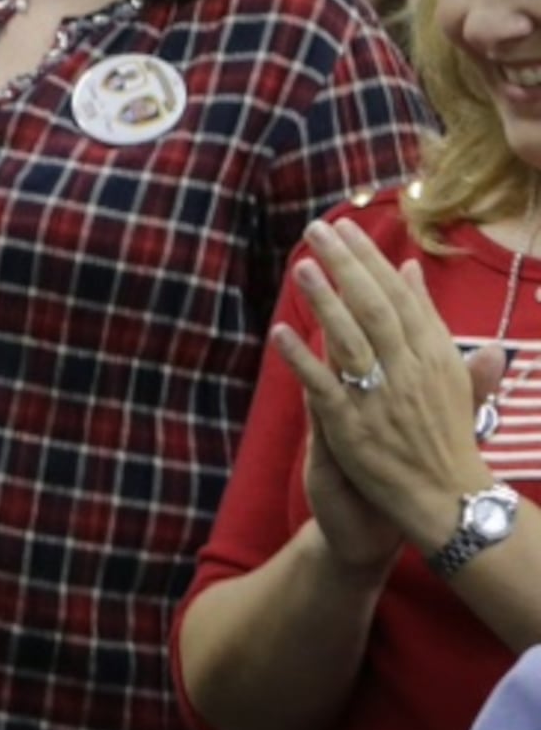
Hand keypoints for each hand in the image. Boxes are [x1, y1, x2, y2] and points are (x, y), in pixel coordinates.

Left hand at [277, 219, 507, 553]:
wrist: (446, 500)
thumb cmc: (445, 434)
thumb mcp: (449, 373)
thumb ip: (431, 321)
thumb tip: (413, 271)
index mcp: (435, 357)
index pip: (402, 298)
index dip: (372, 261)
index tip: (347, 229)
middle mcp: (411, 372)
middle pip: (377, 308)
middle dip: (347, 266)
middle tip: (317, 229)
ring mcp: (382, 399)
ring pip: (352, 340)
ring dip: (326, 302)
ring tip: (301, 266)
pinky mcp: (353, 427)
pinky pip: (324, 386)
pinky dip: (303, 358)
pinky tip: (280, 332)